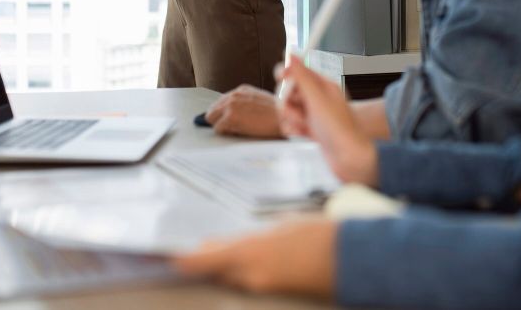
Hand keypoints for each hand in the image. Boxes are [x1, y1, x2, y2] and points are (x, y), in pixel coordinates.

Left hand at [172, 218, 336, 297]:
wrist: (352, 258)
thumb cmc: (319, 235)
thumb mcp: (280, 226)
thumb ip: (246, 238)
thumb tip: (219, 246)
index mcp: (250, 254)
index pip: (202, 262)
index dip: (182, 260)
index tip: (169, 257)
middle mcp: (251, 277)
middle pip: (216, 272)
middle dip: (207, 262)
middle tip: (199, 249)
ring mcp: (264, 289)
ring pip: (233, 278)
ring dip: (227, 267)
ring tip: (227, 251)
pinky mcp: (277, 295)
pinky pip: (251, 284)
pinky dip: (245, 274)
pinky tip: (253, 261)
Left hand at [206, 86, 283, 137]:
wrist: (284, 118)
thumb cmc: (278, 114)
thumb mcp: (261, 102)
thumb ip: (246, 104)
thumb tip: (236, 115)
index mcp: (242, 90)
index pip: (221, 102)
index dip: (224, 113)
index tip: (229, 121)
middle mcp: (234, 95)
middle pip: (213, 110)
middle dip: (220, 119)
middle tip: (233, 127)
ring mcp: (231, 105)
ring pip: (212, 118)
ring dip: (222, 125)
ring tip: (238, 129)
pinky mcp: (230, 116)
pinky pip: (217, 128)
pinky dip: (225, 133)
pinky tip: (239, 132)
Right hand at [278, 57, 378, 186]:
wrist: (350, 159)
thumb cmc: (341, 130)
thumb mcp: (318, 99)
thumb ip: (302, 76)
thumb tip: (291, 55)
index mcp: (323, 85)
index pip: (299, 71)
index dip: (288, 73)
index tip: (280, 77)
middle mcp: (318, 98)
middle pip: (289, 91)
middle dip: (287, 101)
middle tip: (298, 110)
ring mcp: (314, 114)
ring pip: (289, 108)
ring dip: (291, 117)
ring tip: (303, 125)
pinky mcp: (310, 129)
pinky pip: (291, 124)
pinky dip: (293, 129)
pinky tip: (301, 134)